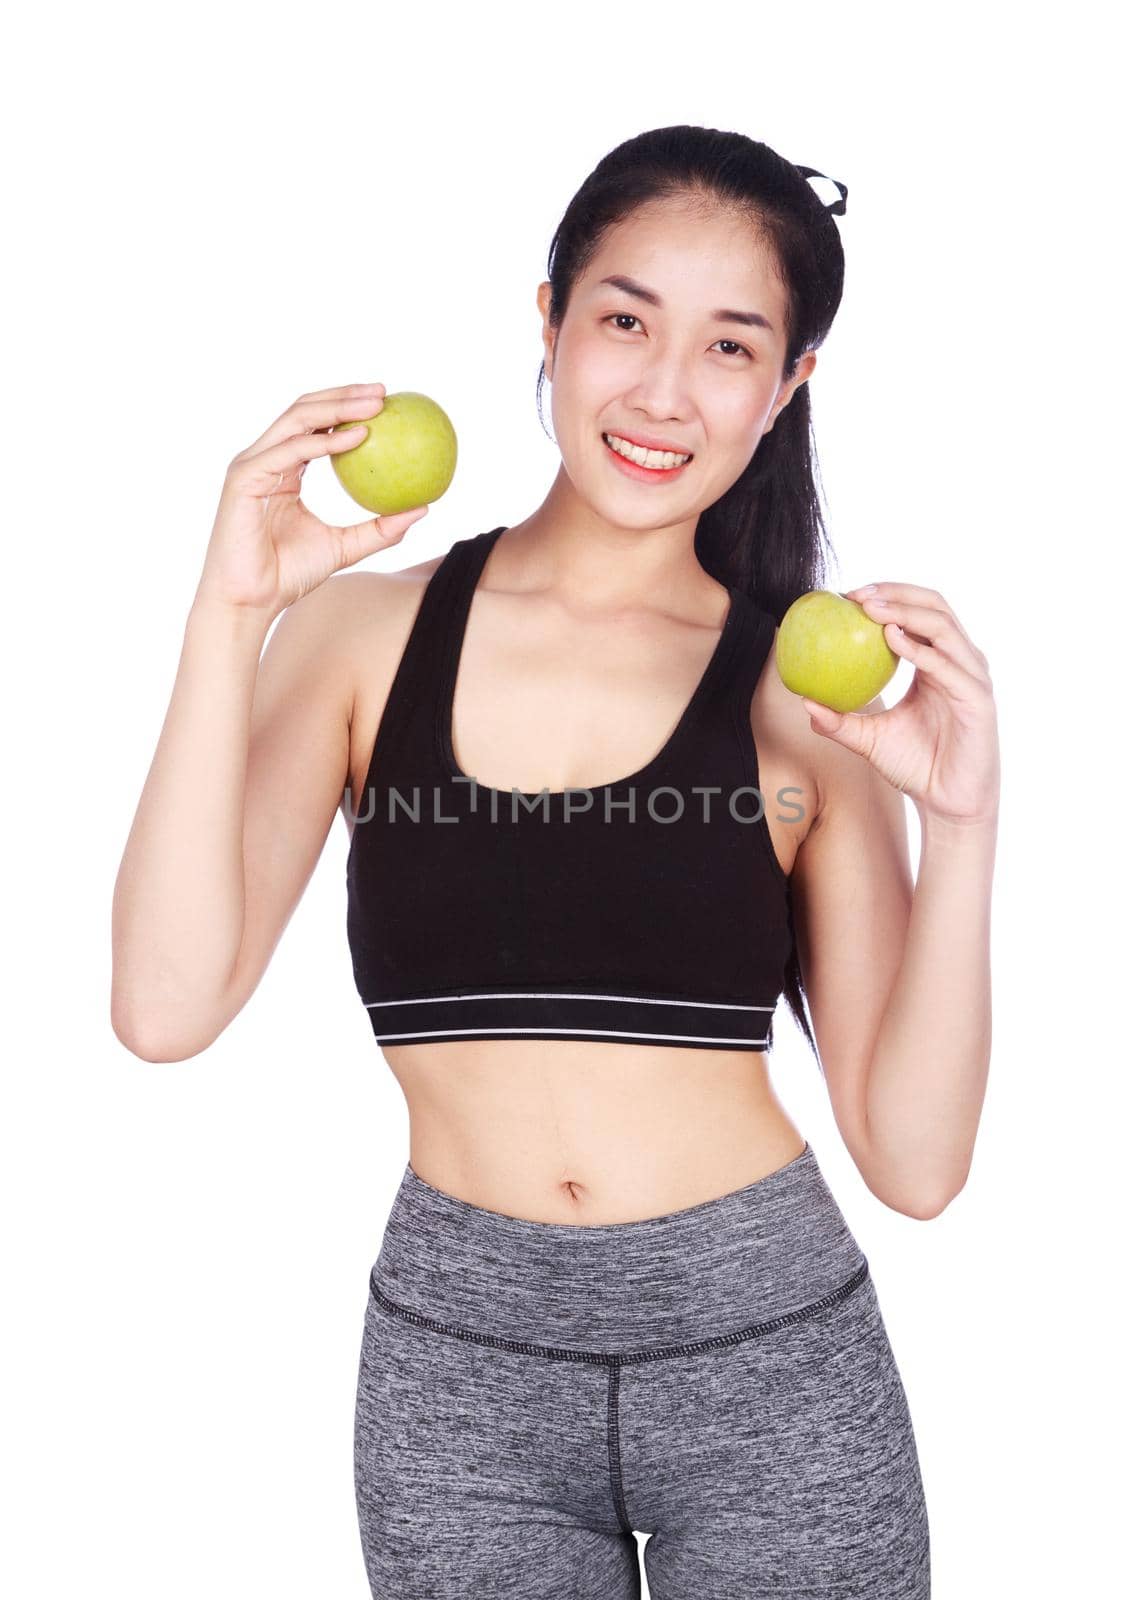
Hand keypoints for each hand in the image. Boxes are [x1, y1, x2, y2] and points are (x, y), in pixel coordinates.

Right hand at [195, 382, 430, 617]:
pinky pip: (291, 450)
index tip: (385, 402)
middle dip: (344, 394)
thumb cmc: (289, 576)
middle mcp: (265, 459)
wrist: (250, 601)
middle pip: (304, 410)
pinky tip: (358, 437)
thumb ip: (380, 527)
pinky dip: (324, 441)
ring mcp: (252, 465)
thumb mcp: (345, 548)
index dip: (346, 407)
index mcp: (283, 469)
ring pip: (297, 419)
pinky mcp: (244, 478)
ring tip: (376, 405)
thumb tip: (423, 507)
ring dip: (338, 407)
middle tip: (383, 392)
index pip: (314, 424)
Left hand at [799, 583, 998, 825]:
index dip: (886, 596)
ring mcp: (972, 677)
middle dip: (896, 593)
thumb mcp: (870, 739)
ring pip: (943, 627)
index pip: (917, 613)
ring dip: (906, 611)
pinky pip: (947, 666)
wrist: (947, 802)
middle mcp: (959, 662)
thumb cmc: (914, 767)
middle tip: (856, 595)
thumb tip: (804, 702)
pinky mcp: (979, 699)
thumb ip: (840, 720)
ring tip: (870, 609)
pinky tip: (891, 639)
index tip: (846, 596)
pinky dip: (920, 649)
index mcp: (938, 662)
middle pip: (934, 607)